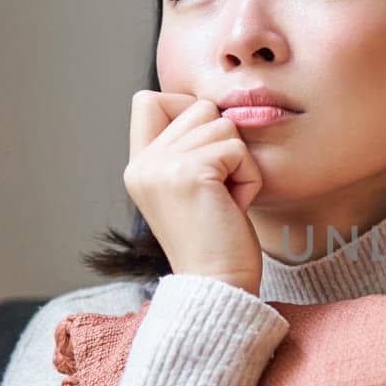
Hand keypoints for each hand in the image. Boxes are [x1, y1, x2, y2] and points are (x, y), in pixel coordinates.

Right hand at [124, 90, 263, 293]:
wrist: (219, 286)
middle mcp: (142, 164)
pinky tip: (234, 208)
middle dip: (224, 144)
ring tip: (225, 201)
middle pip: (198, 107)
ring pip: (221, 123)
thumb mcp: (191, 188)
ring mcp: (161, 167)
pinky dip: (248, 178)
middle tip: (218, 192)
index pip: (148, 100)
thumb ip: (188, 148)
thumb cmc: (218, 241)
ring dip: (239, 162)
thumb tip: (211, 106)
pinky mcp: (189, 173)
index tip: (205, 159)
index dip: (186, 112)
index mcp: (137, 166)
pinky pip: (238, 149)